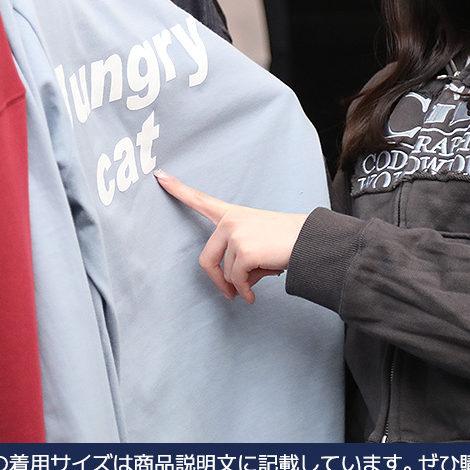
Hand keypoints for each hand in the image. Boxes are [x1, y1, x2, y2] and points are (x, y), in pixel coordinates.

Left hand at [153, 169, 307, 303]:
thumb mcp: (258, 239)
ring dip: (243, 283)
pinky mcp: (243, 252)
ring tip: (264, 274)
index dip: (177, 189)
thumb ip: (238, 254)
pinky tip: (254, 294)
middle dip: (219, 281)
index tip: (160, 175)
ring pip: (228, 273)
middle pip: (207, 260)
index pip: (200, 200)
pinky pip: (238, 280)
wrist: (309, 240)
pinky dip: (246, 290)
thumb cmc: (287, 240)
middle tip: (231, 294)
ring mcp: (235, 235)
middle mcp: (230, 221)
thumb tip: (233, 284)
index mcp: (232, 214)